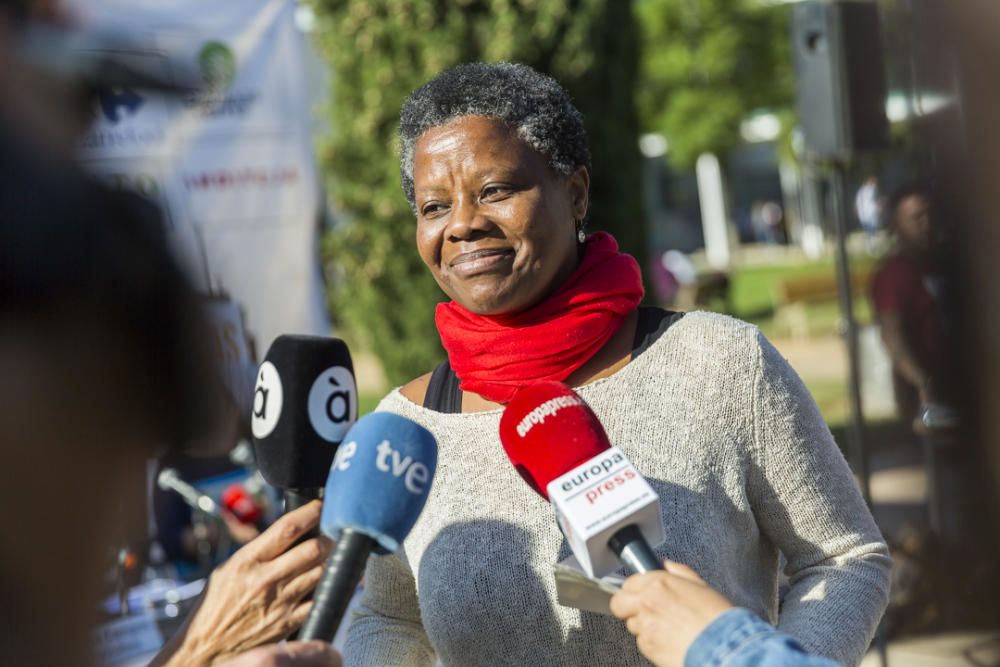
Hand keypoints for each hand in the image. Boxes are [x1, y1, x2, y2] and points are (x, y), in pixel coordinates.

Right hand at [153, 501, 331, 666]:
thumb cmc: (216, 604)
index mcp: (248, 561)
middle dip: (329, 537)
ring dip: (331, 561)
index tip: (320, 506)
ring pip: (322, 572)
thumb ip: (259, 550)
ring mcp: (281, 602)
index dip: (311, 512)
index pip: (288, 528)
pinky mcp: (289, 622)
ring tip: (331, 556)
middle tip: (332, 534)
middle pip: (314, 548)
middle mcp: (266, 579)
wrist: (205, 647)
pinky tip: (326, 582)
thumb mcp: (229, 568)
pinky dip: (327, 588)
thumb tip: (290, 532)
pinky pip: (320, 599)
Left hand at [609, 560, 733, 666]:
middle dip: (627, 606)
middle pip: (619, 603)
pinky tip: (669, 640)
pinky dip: (651, 642)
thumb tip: (667, 565)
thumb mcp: (701, 586)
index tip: (642, 593)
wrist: (724, 647)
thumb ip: (679, 572)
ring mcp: (645, 626)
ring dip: (643, 625)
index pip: (629, 582)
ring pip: (632, 624)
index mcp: (659, 583)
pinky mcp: (648, 646)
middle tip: (643, 610)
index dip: (636, 588)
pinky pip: (642, 642)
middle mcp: (647, 603)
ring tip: (665, 627)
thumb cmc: (717, 618)